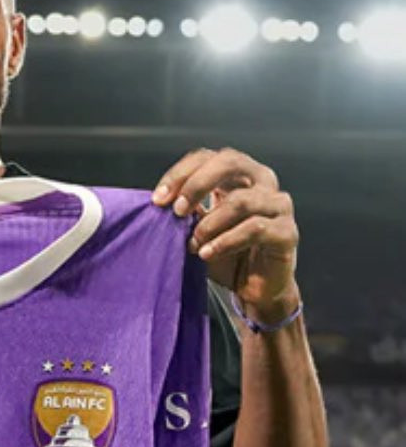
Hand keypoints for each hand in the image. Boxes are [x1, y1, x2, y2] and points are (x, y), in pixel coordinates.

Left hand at [151, 147, 299, 321]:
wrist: (252, 289)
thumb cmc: (225, 254)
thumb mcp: (197, 229)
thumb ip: (186, 211)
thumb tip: (161, 201)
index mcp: (238, 175)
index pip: (207, 157)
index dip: (180, 173)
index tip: (158, 199)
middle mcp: (262, 182)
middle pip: (230, 162)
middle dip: (196, 185)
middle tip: (177, 211)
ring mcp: (278, 205)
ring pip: (240, 200)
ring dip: (209, 223)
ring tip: (192, 244)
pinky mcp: (287, 231)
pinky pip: (254, 228)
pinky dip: (225, 241)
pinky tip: (207, 254)